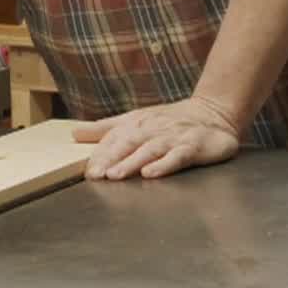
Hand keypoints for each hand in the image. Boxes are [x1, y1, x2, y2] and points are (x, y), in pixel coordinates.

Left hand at [72, 96, 241, 179]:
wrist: (213, 112)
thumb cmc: (170, 120)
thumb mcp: (135, 119)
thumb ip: (106, 129)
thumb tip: (74, 133)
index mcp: (137, 123)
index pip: (114, 138)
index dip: (100, 154)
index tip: (87, 171)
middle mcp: (152, 129)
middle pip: (128, 143)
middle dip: (110, 159)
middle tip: (95, 175)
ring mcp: (172, 138)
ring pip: (149, 150)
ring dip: (132, 162)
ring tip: (116, 175)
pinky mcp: (192, 147)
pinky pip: (177, 156)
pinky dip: (164, 164)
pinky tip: (151, 173)